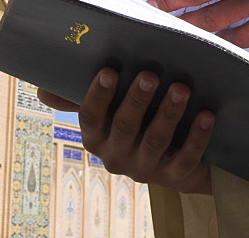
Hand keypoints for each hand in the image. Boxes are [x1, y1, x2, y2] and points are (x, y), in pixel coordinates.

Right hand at [38, 69, 213, 193]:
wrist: (174, 157)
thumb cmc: (136, 116)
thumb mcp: (109, 107)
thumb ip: (80, 96)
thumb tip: (42, 89)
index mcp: (97, 136)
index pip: (91, 117)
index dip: (98, 95)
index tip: (108, 70)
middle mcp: (117, 156)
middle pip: (125, 126)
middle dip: (137, 100)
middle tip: (150, 73)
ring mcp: (146, 169)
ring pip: (155, 141)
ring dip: (169, 113)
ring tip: (182, 88)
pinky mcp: (175, 177)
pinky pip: (185, 159)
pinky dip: (196, 137)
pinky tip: (206, 115)